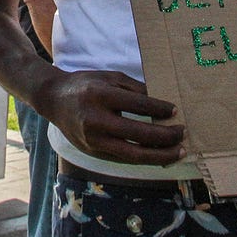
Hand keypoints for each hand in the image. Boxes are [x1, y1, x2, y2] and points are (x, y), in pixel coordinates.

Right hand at [37, 69, 183, 166]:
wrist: (53, 99)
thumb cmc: (86, 85)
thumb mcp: (109, 77)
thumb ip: (135, 89)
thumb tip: (163, 104)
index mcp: (100, 95)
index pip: (138, 105)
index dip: (160, 109)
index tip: (175, 111)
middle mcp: (95, 119)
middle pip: (139, 133)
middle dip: (166, 136)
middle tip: (183, 133)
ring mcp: (93, 140)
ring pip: (133, 154)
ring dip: (160, 155)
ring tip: (179, 152)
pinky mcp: (93, 152)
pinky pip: (124, 159)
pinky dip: (144, 159)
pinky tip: (160, 156)